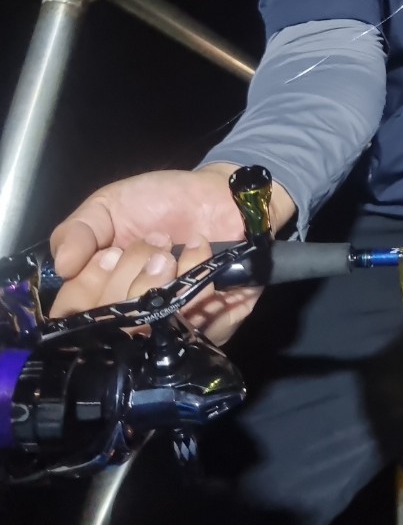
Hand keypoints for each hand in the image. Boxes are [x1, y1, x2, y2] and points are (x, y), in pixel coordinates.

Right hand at [48, 165, 276, 343]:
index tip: (109, 253)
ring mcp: (171, 329)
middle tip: (154, 243)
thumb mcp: (106, 207)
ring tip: (177, 249)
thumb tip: (62, 266)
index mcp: (97, 296)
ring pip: (154, 330)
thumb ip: (77, 231)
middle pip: (113, 329)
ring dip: (165, 279)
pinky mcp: (211, 327)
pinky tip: (200, 254)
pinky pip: (199, 326)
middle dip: (130, 277)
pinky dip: (200, 285)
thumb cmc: (157, 203)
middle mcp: (131, 322)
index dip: (86, 290)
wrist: (218, 194)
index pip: (73, 318)